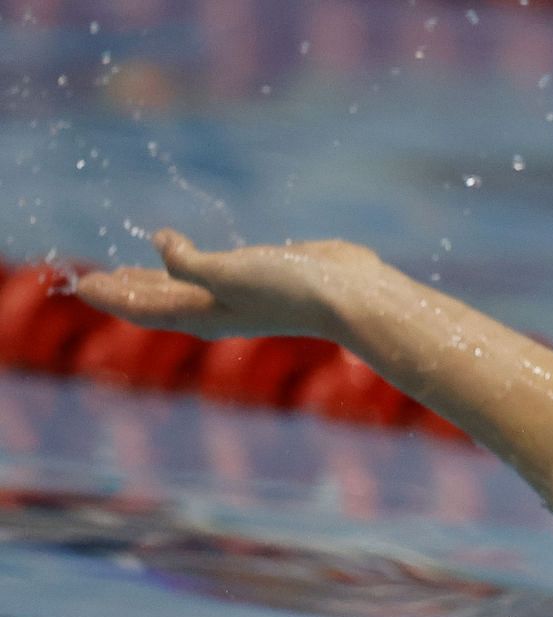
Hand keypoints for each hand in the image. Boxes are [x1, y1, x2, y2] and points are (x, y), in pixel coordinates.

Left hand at [75, 229, 381, 342]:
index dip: (110, 294)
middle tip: (90, 280)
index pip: (143, 307)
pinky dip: (189, 260)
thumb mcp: (226, 273)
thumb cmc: (288, 289)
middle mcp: (218, 307)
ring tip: (129, 270)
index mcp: (204, 313)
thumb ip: (185, 263)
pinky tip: (188, 251)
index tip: (78, 282)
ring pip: (182, 285)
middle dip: (124, 290)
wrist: (351, 295)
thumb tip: (160, 245)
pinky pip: (211, 267)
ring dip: (153, 278)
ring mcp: (240, 292)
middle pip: (157, 301)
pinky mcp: (262, 273)